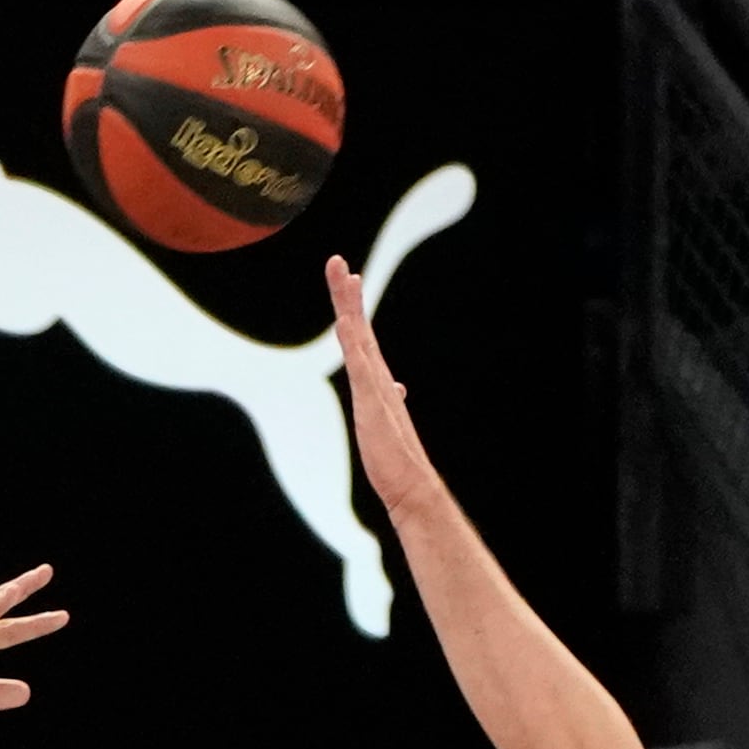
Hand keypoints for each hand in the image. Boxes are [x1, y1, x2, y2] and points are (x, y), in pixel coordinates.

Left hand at [326, 255, 445, 519]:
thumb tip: (395, 388)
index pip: (360, 338)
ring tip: (344, 277)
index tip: (347, 279)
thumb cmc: (396, 459)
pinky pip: (360, 365)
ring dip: (350, 307)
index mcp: (377, 381)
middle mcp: (377, 378)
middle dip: (347, 295)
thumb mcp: (384, 423)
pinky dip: (353, 341)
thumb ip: (388, 402)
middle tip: (337, 263)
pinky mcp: (373, 402)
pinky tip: (345, 321)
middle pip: (359, 328)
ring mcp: (376, 388)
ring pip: (359, 339)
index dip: (352, 308)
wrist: (410, 485)